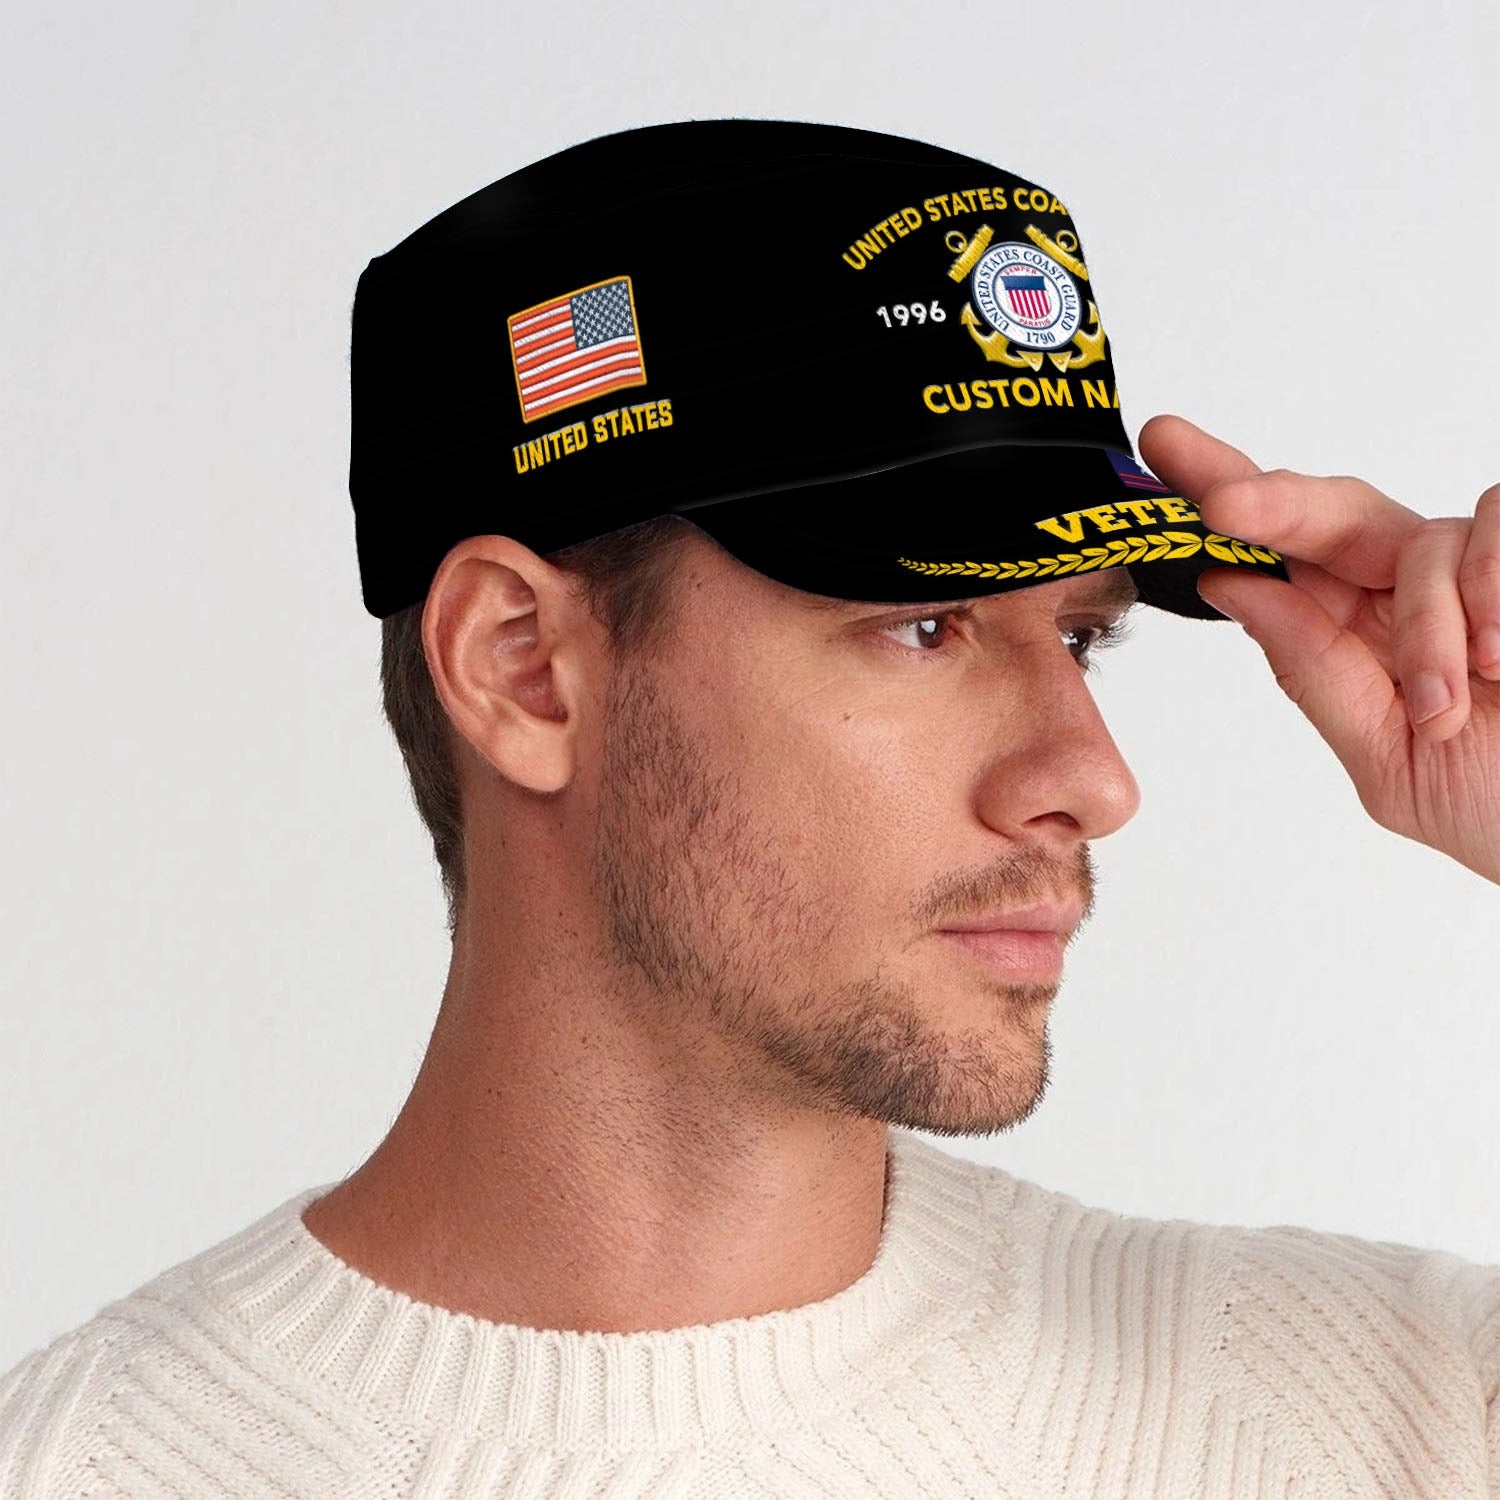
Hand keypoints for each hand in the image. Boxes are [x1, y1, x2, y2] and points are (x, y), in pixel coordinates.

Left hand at [1138, 414, 1499, 885]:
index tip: (1159, 445)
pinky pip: (1489, 526)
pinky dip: (1490, 596)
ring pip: (1414, 540)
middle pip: (1325, 511)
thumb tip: (1227, 584)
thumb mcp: (1385, 753)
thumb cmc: (1496, 804)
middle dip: (1266, 503)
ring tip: (1446, 705)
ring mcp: (1479, 565)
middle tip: (1219, 504)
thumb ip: (1314, 668)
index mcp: (1356, 630)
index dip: (1222, 493)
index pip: (1278, 553)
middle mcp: (1408, 587)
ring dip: (1424, 629)